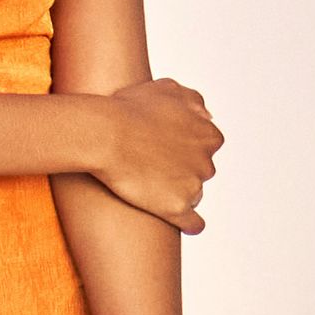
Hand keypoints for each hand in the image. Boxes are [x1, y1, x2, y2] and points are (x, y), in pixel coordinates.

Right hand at [79, 78, 219, 228]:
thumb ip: (193, 100)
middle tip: (153, 164)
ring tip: (152, 187)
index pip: (206, 146)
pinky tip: (191, 226)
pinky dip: (193, 224)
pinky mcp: (176, 207)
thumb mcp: (167, 89)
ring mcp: (193, 186)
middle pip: (200, 171)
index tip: (165, 147)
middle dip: (182, 169)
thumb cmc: (129, 109)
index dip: (184, 146)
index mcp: (208, 134)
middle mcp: (206, 161)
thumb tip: (209, 116)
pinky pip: (193, 222)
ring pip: (194, 194)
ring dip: (178, 191)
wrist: (105, 135)